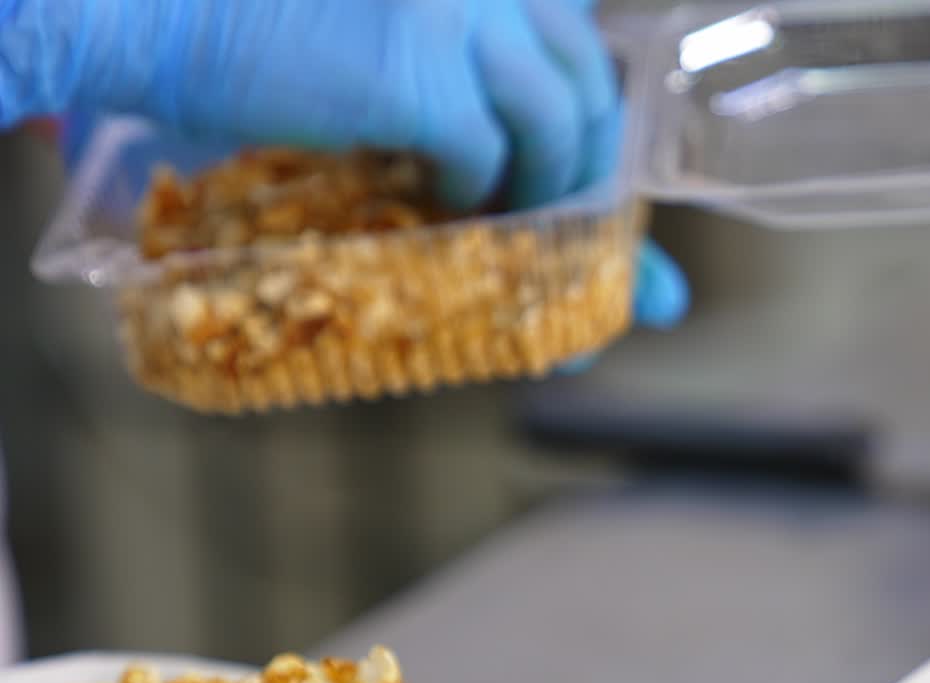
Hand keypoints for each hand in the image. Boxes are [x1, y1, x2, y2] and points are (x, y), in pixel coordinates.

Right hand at [4, 0, 614, 210]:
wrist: (147, 7)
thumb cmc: (254, 20)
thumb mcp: (392, 27)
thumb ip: (463, 62)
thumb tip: (511, 147)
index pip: (573, 26)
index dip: (588, 103)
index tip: (581, 164)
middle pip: (584, 69)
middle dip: (589, 159)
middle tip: (565, 216)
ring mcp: (455, 7)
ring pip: (557, 117)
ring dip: (547, 185)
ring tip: (512, 221)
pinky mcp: (416, 68)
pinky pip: (485, 151)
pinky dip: (478, 191)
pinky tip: (449, 202)